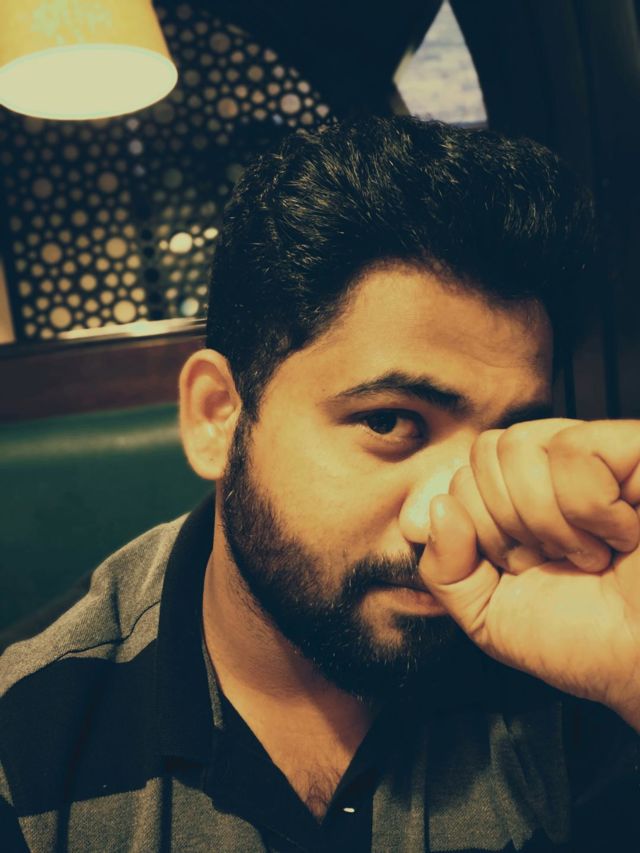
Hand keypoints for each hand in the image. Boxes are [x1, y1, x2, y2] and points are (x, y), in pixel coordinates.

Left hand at [418, 418, 639, 729]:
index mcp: (523, 497)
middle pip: (486, 450)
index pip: (464, 472)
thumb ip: (445, 570)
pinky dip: (589, 508)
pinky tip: (621, 535)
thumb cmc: (587, 641)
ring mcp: (600, 454)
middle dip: (505, 523)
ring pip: (519, 445)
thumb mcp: (489, 615)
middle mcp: (558, 468)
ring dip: (545, 521)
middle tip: (553, 561)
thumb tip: (438, 508)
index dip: (481, 528)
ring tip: (588, 554)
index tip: (524, 567)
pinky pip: (575, 450)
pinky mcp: (637, 451)